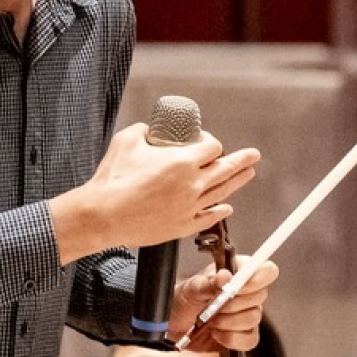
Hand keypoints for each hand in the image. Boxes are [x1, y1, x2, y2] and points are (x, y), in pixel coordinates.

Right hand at [50, 123, 259, 263]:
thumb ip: (144, 131)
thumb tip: (150, 130)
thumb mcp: (127, 140)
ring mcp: (189, 207)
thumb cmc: (112, 178)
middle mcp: (191, 185)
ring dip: (237, 182)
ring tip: (248, 174)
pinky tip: (227, 207)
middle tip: (254, 155)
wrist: (103, 215)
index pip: (212, 147)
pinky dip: (220, 211)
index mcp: (182, 162)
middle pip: (225, 169)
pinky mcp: (181, 226)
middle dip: (242, 160)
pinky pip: (209, 218)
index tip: (204, 141)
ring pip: (221, 193)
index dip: (210, 142)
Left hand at [168, 255, 278, 352]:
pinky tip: (217, 334)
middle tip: (216, 305)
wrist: (173, 325)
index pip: (265, 270)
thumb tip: (225, 276)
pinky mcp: (244, 335)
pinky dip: (232, 338)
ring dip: (229, 321)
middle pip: (261, 295)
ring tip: (211, 320)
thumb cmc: (183, 300)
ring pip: (254, 318)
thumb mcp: (190, 288)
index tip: (237, 287)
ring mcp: (247, 314)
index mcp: (238, 271)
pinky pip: (250, 339)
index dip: (256, 278)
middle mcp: (246, 292)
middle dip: (235, 303)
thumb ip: (208, 282)